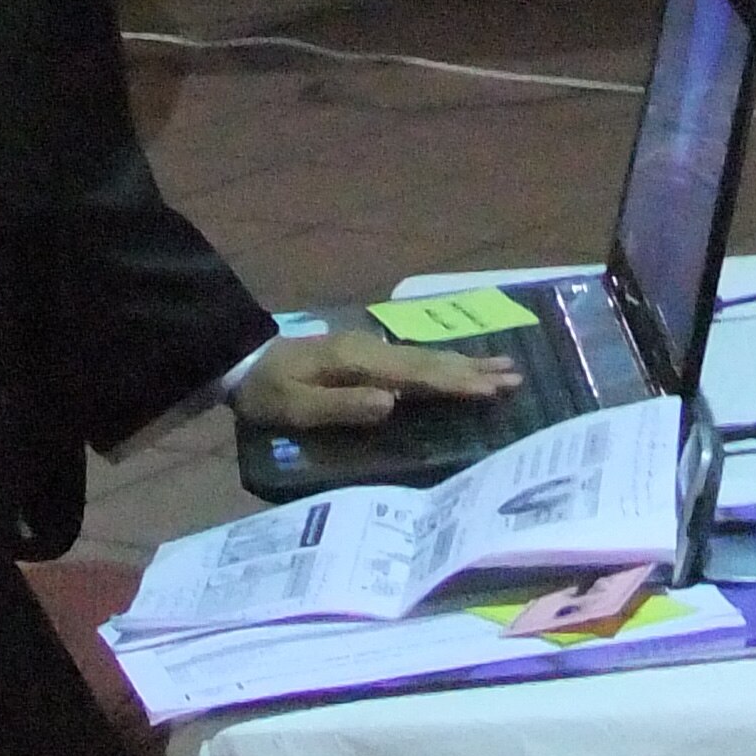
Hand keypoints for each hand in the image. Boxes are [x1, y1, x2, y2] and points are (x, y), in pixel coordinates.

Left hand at [231, 329, 520, 430]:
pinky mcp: (364, 354)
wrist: (240, 360)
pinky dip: (441, 362)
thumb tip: (392, 404)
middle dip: (472, 370)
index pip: (418, 375)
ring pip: (426, 357)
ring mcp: (369, 348)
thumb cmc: (267, 391)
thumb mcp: (296, 407)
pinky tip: (454, 365)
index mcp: (360, 362)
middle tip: (515, 377)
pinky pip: (414, 359)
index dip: (456, 383)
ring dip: (464, 363)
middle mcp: (371, 349)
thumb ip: (342, 407)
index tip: (492, 390)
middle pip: (430, 361)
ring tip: (502, 366)